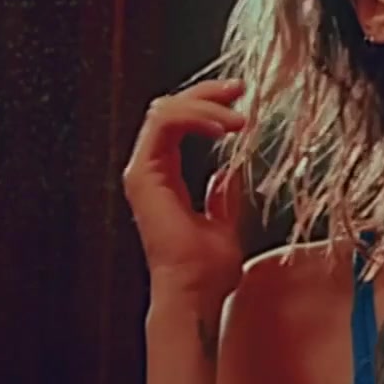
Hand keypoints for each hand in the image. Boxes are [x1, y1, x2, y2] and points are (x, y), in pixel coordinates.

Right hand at [122, 79, 247, 305]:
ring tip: (237, 118)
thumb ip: (222, 196)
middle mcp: (147, 170)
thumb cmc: (207, 271)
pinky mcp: (143, 175)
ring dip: (204, 104)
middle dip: (206, 92)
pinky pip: (164, 124)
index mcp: (163, 177)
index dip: (207, 103)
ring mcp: (143, 172)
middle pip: (169, 107)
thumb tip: (228, 173)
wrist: (194, 293)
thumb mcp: (223, 223)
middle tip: (240, 89)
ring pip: (164, 109)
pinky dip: (195, 117)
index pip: (178, 121)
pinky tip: (222, 128)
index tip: (240, 99)